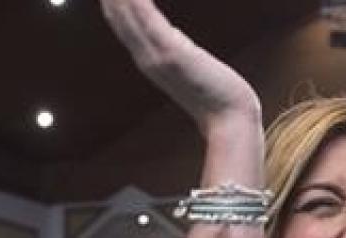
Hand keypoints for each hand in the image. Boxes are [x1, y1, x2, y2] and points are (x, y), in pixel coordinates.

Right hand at [102, 0, 261, 136]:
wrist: (229, 117)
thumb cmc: (215, 93)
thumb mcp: (188, 65)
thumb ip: (176, 49)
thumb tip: (173, 36)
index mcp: (148, 58)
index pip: (120, 21)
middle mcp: (145, 57)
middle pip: (115, 14)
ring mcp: (156, 56)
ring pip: (124, 13)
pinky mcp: (171, 53)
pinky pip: (146, 18)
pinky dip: (135, 0)